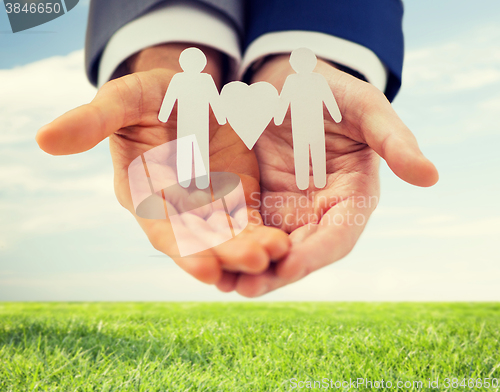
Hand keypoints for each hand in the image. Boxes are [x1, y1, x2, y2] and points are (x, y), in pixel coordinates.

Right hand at [36, 44, 289, 287]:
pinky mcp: (235, 197)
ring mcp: (207, 206)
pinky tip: (283, 242)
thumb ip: (92, 120)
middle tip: (254, 263)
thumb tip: (43, 139)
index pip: (162, 229)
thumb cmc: (149, 95)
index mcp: (144, 193)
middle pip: (201, 241)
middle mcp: (176, 209)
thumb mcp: (123, 100)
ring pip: (229, 236)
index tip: (205, 267)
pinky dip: (263, 232)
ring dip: (250, 248)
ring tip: (276, 255)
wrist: (186, 91)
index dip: (182, 249)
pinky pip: (250, 221)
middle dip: (227, 254)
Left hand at [216, 55, 438, 296]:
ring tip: (220, 282)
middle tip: (246, 287)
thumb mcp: (365, 107)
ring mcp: (287, 211)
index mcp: (352, 196)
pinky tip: (207, 257)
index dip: (317, 253)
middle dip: (274, 272)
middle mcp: (319, 212)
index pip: (339, 236)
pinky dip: (229, 246)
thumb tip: (431, 176)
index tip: (292, 266)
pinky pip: (244, 230)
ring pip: (269, 249)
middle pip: (300, 253)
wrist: (289, 82)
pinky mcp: (258, 203)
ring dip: (247, 268)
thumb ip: (394, 139)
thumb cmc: (331, 92)